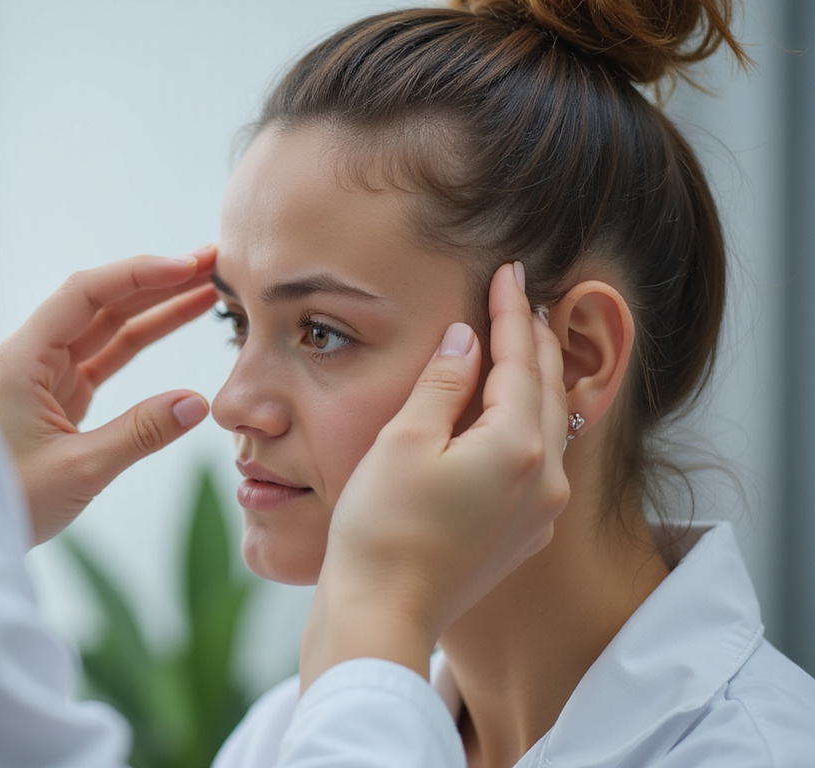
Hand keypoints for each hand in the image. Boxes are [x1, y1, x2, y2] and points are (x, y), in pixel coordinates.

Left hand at [0, 247, 218, 544]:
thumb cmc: (7, 498)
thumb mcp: (78, 470)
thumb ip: (140, 434)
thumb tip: (196, 403)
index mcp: (23, 359)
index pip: (85, 295)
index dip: (138, 275)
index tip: (187, 267)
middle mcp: (32, 356)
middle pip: (101, 302)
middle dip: (156, 281)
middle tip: (212, 264)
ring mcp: (46, 375)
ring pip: (108, 327)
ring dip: (156, 306)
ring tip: (207, 287)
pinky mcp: (60, 397)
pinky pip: (107, 356)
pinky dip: (144, 340)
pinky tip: (178, 323)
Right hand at [301, 262, 569, 686]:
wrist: (381, 614)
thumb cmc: (382, 528)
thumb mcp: (404, 440)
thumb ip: (443, 383)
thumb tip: (466, 338)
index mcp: (517, 447)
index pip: (521, 360)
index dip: (512, 312)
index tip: (508, 272)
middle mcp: (545, 478)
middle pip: (548, 390)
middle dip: (534, 341)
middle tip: (524, 298)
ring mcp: (539, 512)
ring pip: (550, 427)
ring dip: (537, 382)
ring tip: (521, 346)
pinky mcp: (523, 536)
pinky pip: (539, 463)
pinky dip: (528, 425)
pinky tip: (509, 415)